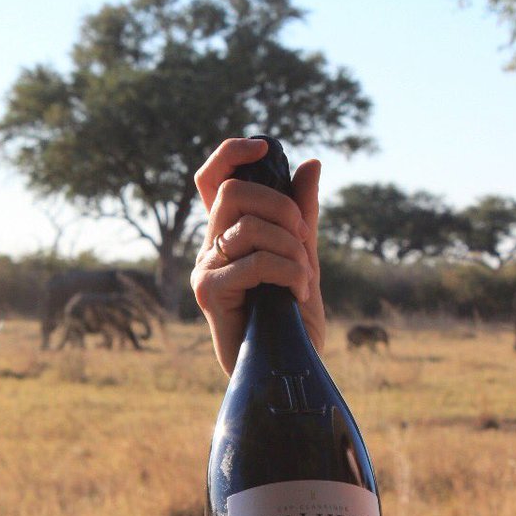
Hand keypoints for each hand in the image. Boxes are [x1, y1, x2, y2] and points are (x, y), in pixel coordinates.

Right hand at [191, 137, 325, 375]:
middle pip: (233, 191)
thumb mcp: (304, 256)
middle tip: (302, 239)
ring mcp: (205, 267)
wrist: (289, 368)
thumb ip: (302, 215)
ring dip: (290, 249)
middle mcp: (211, 246)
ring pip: (247, 226)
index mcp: (230, 233)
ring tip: (304, 280)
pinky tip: (296, 296)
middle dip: (280, 206)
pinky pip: (253, 261)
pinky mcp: (208, 291)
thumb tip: (310, 164)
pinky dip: (286, 273)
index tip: (265, 147)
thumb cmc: (292, 320)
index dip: (232, 153)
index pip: (214, 178)